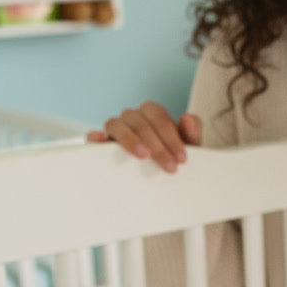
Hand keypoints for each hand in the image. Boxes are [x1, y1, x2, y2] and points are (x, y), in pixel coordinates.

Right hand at [86, 101, 202, 172]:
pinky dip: (96, 137)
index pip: (158, 116)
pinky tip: (102, 142)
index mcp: (152, 113)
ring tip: (143, 156)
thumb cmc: (174, 156)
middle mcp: (132, 117)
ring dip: (130, 139)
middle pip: (139, 121)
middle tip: (170, 167)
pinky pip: (94, 136)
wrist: (162, 173)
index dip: (171, 136)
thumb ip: (192, 132)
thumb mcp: (188, 147)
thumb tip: (187, 119)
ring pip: (116, 124)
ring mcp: (116, 129)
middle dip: (157, 145)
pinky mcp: (102, 144)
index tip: (182, 159)